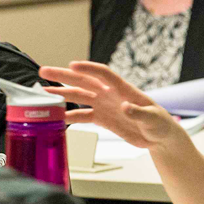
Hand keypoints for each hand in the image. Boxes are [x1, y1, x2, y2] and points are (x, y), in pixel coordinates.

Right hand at [40, 62, 185, 149]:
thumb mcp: (152, 119)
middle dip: (64, 76)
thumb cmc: (160, 124)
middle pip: (84, 81)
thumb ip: (138, 113)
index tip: (72, 66)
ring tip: (43, 92)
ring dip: (62, 94)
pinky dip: (70, 116)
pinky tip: (56, 116)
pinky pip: (83, 115)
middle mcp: (110, 95)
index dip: (88, 69)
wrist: (159, 137)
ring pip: (79, 97)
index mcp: (124, 89)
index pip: (103, 74)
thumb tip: (125, 107)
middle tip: (44, 71)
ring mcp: (105, 106)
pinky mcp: (103, 119)